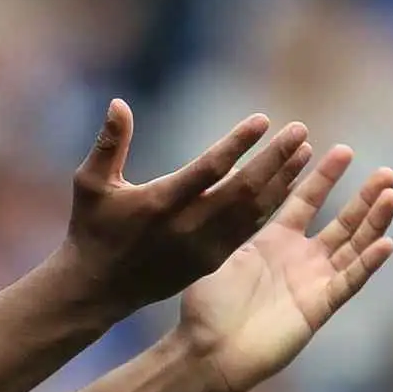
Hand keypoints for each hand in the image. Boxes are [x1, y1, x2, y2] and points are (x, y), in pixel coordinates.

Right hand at [62, 98, 313, 310]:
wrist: (98, 288)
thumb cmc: (92, 228)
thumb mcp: (89, 184)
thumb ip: (109, 143)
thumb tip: (119, 103)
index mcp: (159, 204)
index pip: (208, 169)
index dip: (237, 144)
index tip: (263, 120)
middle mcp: (187, 227)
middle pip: (242, 189)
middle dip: (275, 159)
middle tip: (299, 130)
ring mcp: (203, 247)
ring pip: (253, 210)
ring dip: (281, 180)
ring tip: (303, 151)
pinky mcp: (211, 260)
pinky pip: (249, 229)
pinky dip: (270, 204)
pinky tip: (286, 183)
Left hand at [176, 145, 392, 391]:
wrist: (207, 351)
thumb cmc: (204, 307)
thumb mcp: (217, 253)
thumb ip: (233, 222)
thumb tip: (229, 183)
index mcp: (272, 241)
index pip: (304, 201)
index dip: (323, 177)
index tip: (341, 149)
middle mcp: (298, 259)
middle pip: (341, 222)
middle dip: (364, 196)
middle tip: (387, 172)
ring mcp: (313, 282)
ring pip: (353, 247)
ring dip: (374, 222)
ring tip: (392, 194)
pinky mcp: (318, 308)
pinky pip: (348, 282)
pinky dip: (367, 263)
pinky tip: (386, 242)